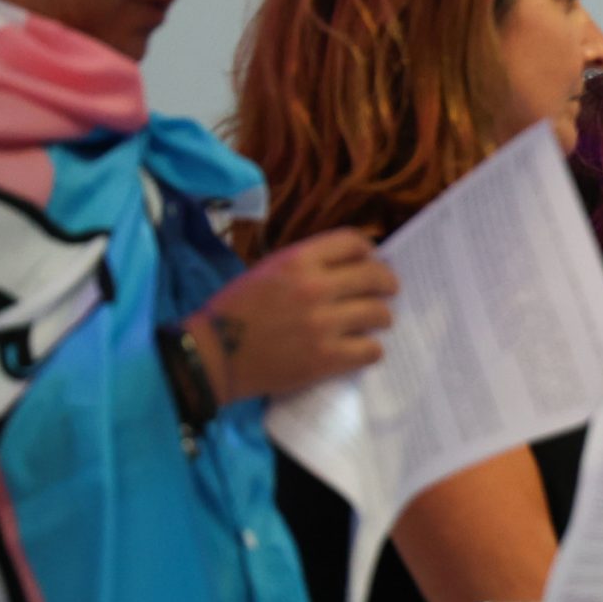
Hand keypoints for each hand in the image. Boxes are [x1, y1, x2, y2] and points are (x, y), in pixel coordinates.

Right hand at [196, 227, 396, 402]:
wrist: (213, 356)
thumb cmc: (236, 311)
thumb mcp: (267, 270)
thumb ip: (306, 265)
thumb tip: (349, 266)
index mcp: (297, 260)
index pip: (353, 242)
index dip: (368, 252)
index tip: (372, 261)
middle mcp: (314, 288)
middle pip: (375, 276)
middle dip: (388, 283)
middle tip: (389, 291)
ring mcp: (322, 325)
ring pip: (379, 314)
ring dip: (382, 318)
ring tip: (376, 322)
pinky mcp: (325, 359)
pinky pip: (371, 350)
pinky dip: (371, 350)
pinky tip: (362, 349)